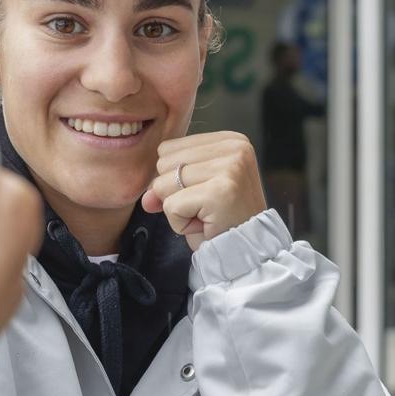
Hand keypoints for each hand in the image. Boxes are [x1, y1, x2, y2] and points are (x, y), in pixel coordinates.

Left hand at [140, 131, 267, 251]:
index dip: (175, 179)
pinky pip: (171, 206)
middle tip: (206, 209)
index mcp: (229, 141)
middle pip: (164, 162)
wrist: (247, 254)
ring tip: (206, 216)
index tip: (205, 195)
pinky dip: (180, 224)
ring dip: (177, 210)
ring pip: (164, 184)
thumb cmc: (222, 222)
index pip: (168, 148)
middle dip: (175, 194)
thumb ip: (165, 184)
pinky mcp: (220, 192)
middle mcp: (234, 148)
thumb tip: (147, 196)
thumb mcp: (192, 193)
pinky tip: (205, 226)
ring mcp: (229, 168)